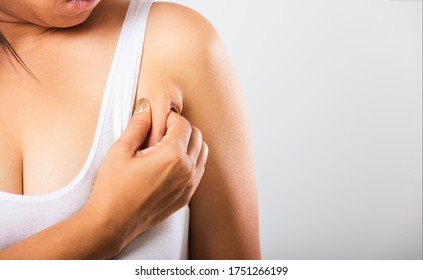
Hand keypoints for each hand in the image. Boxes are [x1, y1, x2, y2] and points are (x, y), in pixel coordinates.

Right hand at [85, 98, 207, 255]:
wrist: (111, 223)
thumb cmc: (113, 188)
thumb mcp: (120, 151)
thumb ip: (137, 126)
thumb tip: (145, 106)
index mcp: (172, 156)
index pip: (183, 124)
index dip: (170, 117)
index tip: (158, 119)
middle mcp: (186, 170)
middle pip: (197, 136)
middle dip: (182, 128)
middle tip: (162, 131)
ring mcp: (189, 186)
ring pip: (202, 153)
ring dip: (189, 144)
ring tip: (167, 146)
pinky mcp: (186, 197)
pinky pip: (199, 171)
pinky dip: (191, 160)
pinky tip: (172, 163)